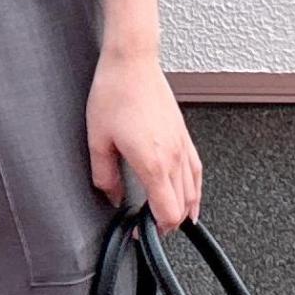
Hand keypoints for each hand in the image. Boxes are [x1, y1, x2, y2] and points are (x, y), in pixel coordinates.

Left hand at [86, 45, 201, 235]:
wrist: (132, 63)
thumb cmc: (115, 93)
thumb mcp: (98, 140)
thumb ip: (105, 176)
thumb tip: (112, 196)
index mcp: (153, 162)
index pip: (167, 212)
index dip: (155, 229)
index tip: (140, 231)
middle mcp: (173, 157)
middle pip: (182, 206)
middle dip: (167, 223)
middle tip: (149, 226)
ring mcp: (182, 145)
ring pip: (194, 190)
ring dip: (184, 208)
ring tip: (170, 219)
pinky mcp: (184, 135)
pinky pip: (197, 170)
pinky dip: (195, 189)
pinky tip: (191, 194)